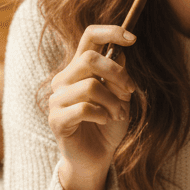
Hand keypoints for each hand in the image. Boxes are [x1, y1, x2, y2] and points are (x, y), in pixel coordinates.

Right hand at [48, 25, 138, 189]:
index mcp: (79, 69)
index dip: (110, 31)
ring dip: (113, 102)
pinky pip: (83, 109)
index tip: (132, 38)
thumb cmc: (107, 125)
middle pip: (90, 58)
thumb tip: (121, 52)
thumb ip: (118, 76)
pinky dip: (101, 115)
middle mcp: (64, 79)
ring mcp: (57, 99)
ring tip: (119, 114)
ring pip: (90, 86)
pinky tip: (105, 122)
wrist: (97, 158)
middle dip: (117, 73)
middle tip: (130, 91)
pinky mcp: (57, 119)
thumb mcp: (120, 97)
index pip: (89, 37)